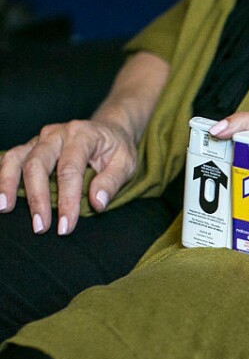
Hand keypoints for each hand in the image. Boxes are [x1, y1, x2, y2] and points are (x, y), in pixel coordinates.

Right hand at [0, 114, 138, 234]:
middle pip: (38, 164)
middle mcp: (57, 134)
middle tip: (40, 227)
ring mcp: (41, 139)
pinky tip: (1, 196)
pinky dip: (2, 176)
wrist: (109, 131)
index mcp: (82, 135)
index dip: (67, 200)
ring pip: (17, 158)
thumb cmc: (117, 150)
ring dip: (8, 184)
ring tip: (5, 209)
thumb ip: (112, 182)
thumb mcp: (126, 163)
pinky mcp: (31, 146)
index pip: (70, 170)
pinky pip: (11, 159)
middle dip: (38, 198)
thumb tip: (97, 203)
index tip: (66, 226)